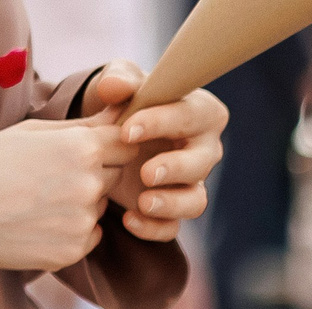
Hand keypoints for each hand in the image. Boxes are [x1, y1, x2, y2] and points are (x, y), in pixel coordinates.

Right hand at [0, 116, 130, 269]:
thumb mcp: (30, 132)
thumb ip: (82, 126)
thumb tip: (122, 110)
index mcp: (80, 148)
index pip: (126, 144)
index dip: (111, 146)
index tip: (93, 148)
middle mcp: (89, 184)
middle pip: (115, 176)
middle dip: (95, 172)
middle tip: (51, 174)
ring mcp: (83, 220)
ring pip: (100, 206)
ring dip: (80, 202)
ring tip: (38, 198)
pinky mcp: (74, 250)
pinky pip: (90, 235)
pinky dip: (72, 229)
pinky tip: (38, 221)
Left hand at [83, 62, 226, 239]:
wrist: (108, 134)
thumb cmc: (124, 101)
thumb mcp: (119, 83)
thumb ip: (119, 79)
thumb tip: (113, 87)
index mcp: (199, 112)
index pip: (190, 116)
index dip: (161, 123)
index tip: (126, 130)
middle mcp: (203, 150)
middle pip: (201, 163)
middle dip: (175, 169)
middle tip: (145, 173)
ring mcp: (191, 183)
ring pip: (195, 200)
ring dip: (171, 204)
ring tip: (142, 203)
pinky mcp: (172, 208)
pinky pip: (173, 226)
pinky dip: (154, 227)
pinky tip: (129, 220)